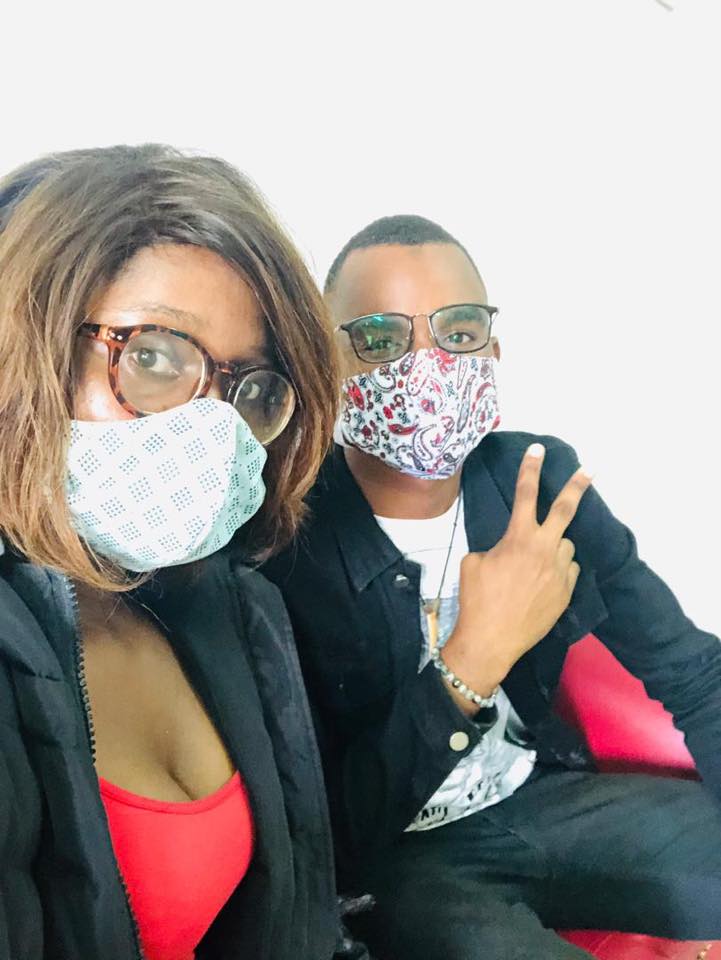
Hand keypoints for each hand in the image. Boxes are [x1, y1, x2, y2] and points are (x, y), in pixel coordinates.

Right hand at [441, 443, 591, 712]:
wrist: (490, 641)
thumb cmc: (476, 599)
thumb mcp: (475, 563)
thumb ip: (497, 547)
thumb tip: (509, 549)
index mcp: (518, 538)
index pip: (525, 494)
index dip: (530, 469)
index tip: (537, 450)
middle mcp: (544, 550)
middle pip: (565, 510)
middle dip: (576, 486)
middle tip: (589, 470)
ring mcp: (559, 572)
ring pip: (564, 546)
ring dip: (552, 548)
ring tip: (532, 566)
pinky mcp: (566, 593)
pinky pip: (567, 571)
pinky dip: (557, 571)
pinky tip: (540, 585)